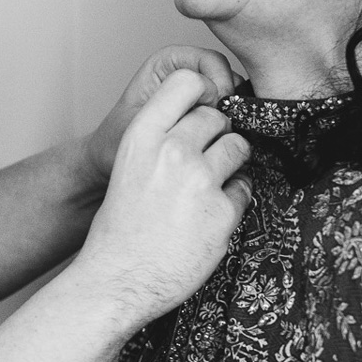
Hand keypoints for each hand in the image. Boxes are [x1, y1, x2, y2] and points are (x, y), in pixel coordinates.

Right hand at [70, 69, 250, 319]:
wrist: (116, 280)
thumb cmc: (119, 228)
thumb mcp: (128, 167)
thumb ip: (160, 140)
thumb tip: (201, 120)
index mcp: (142, 136)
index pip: (186, 81)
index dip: (201, 92)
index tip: (202, 108)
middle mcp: (172, 152)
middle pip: (217, 117)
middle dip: (216, 134)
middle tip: (204, 160)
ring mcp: (200, 181)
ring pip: (237, 147)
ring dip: (230, 163)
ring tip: (209, 186)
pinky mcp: (223, 213)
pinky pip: (244, 190)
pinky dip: (233, 201)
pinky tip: (208, 216)